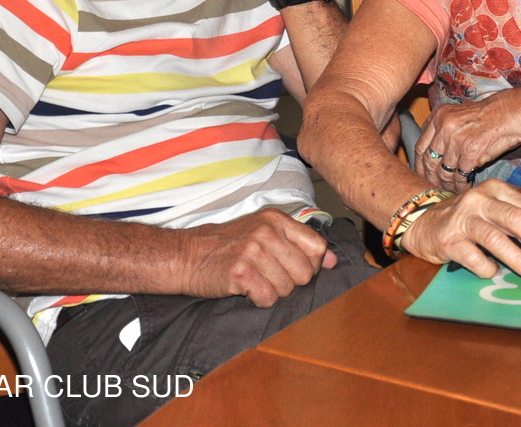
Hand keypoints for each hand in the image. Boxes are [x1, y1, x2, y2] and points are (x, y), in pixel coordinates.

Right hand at [181, 209, 333, 307]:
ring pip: (288, 289)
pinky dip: (259, 300)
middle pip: (306, 272)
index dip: (312, 265)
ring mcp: (253, 250)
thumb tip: (334, 261)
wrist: (186, 255)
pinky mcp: (241, 272)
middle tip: (269, 277)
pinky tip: (246, 289)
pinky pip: (268, 299)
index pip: (318, 246)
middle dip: (291, 282)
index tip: (295, 270)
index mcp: (276, 219)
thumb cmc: (227, 246)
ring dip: (273, 292)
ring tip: (255, 280)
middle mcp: (267, 231)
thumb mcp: (263, 233)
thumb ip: (300, 244)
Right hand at [400, 180, 520, 284]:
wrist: (422, 222)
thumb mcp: (493, 212)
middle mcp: (480, 200)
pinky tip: (493, 273)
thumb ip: (519, 226)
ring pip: (496, 238)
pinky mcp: (448, 239)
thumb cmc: (466, 220)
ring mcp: (462, 219)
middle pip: (517, 220)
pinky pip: (473, 257)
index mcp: (497, 190)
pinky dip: (487, 268)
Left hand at [414, 96, 520, 190]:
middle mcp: (444, 128)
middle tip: (434, 188)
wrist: (510, 114)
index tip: (422, 175)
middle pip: (429, 161)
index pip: (420, 147)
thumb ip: (441, 127)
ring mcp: (456, 140)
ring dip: (447, 184)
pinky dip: (462, 184)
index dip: (419, 165)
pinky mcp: (470, 153)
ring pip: (444, 171)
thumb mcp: (458, 113)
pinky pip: (460, 175)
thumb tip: (430, 147)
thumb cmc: (488, 115)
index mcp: (439, 118)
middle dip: (431, 178)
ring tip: (450, 190)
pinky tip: (464, 187)